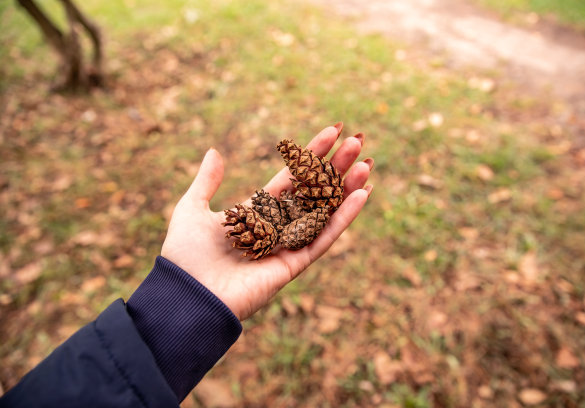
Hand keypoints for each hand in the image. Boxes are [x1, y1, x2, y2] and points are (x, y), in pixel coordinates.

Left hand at [160, 124, 372, 320]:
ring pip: (324, 212)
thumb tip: (215, 151)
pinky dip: (343, 218)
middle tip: (358, 141)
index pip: (291, 178)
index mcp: (256, 212)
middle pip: (312, 192)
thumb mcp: (192, 208)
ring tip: (367, 163)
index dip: (311, 155)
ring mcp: (287, 246)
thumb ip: (207, 181)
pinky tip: (361, 195)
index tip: (333, 130)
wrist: (185, 295)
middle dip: (334, 167)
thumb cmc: (184, 254)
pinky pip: (323, 237)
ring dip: (346, 188)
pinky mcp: (294, 264)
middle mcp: (275, 227)